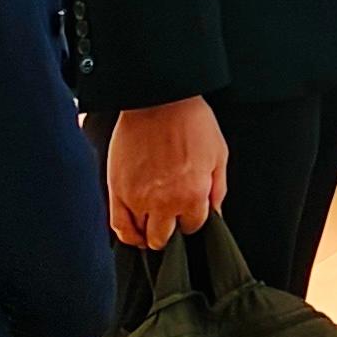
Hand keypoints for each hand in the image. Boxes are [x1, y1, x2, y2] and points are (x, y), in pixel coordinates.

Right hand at [104, 96, 226, 249]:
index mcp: (193, 193)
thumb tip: (216, 213)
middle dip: (170, 233)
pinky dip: (127, 233)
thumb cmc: (191, 120)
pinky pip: (118, 226)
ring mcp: (138, 197)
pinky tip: (135, 230)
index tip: (189, 214)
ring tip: (153, 224)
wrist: (158, 98)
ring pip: (141, 236)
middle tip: (171, 221)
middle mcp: (164, 201)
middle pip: (164, 238)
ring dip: (148, 232)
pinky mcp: (117, 189)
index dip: (192, 221)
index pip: (193, 227)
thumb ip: (218, 189)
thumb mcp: (219, 154)